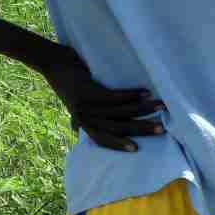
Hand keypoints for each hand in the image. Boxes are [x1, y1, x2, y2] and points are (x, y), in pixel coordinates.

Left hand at [41, 47, 163, 152]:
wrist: (53, 65)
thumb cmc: (69, 85)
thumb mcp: (75, 105)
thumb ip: (81, 120)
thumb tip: (81, 131)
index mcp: (83, 124)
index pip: (103, 139)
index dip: (119, 145)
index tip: (137, 149)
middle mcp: (84, 118)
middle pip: (116, 127)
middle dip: (140, 128)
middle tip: (161, 129)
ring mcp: (86, 105)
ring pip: (119, 111)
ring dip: (143, 108)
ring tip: (160, 106)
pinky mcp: (88, 91)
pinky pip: (114, 96)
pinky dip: (132, 95)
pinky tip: (146, 92)